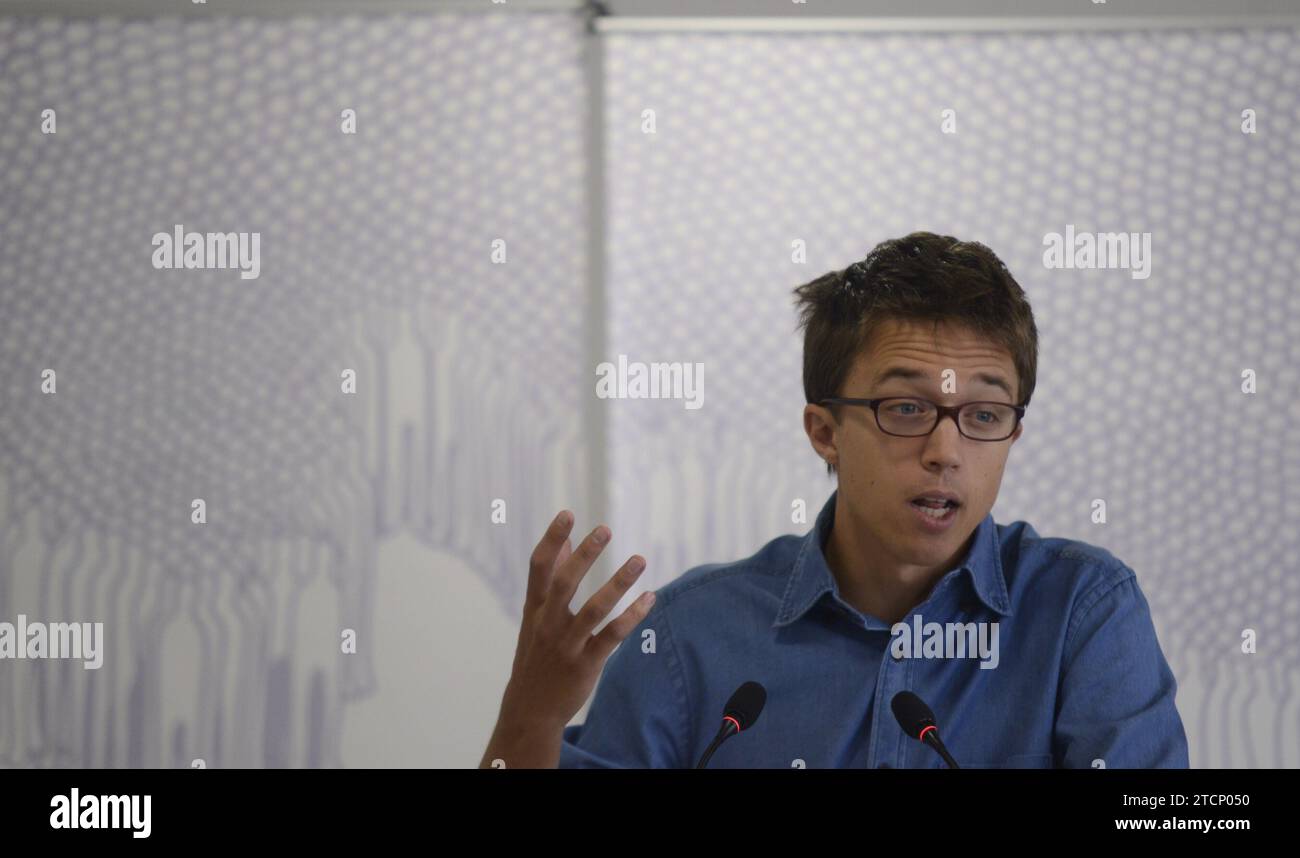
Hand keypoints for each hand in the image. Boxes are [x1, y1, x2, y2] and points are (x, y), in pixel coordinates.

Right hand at [482, 511, 653, 766]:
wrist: (530, 708)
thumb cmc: (537, 653)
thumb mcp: (536, 616)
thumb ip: (550, 578)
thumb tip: (562, 540)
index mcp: (535, 608)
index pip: (540, 568)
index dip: (551, 539)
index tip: (567, 514)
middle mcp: (548, 623)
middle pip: (564, 583)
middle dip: (584, 555)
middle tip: (604, 529)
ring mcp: (566, 644)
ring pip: (594, 609)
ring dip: (618, 582)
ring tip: (640, 559)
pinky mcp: (585, 663)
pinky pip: (611, 636)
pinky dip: (632, 617)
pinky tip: (649, 598)